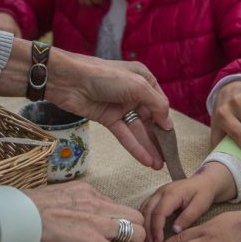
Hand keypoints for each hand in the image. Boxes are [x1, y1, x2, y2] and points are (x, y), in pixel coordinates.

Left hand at [0, 43, 171, 169]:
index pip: (159, 103)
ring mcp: (120, 107)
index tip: (171, 139)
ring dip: (148, 147)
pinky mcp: (107, 119)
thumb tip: (168, 124)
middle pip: (150, 119)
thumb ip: (156, 105)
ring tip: (159, 166)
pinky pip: (124, 135)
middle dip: (158, 139)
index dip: (166, 122)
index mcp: (143, 79)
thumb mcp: (137, 86)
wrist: (69, 80)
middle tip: (168, 158)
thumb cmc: (104, 76)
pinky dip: (135, 148)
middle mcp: (133, 93)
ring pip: (138, 130)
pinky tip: (146, 161)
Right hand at [0, 181, 145, 241]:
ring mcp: (99, 223)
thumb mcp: (48, 204)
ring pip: (138, 235)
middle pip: (135, 217)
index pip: (114, 207)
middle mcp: (98, 203)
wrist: (16, 220)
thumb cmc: (22, 214)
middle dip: (131, 238)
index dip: (114, 227)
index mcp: (86, 192)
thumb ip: (57, 221)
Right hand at [140, 162, 234, 241]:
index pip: (159, 212)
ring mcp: (157, 193)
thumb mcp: (200, 205)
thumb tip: (175, 231)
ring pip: (144, 209)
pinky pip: (146, 207)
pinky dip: (144, 220)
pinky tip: (148, 231)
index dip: (156, 229)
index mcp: (172, 193)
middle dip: (148, 230)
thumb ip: (188, 217)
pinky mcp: (157, 196)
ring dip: (144, 226)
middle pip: (148, 211)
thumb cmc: (203, 193)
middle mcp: (161, 191)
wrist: (204, 181)